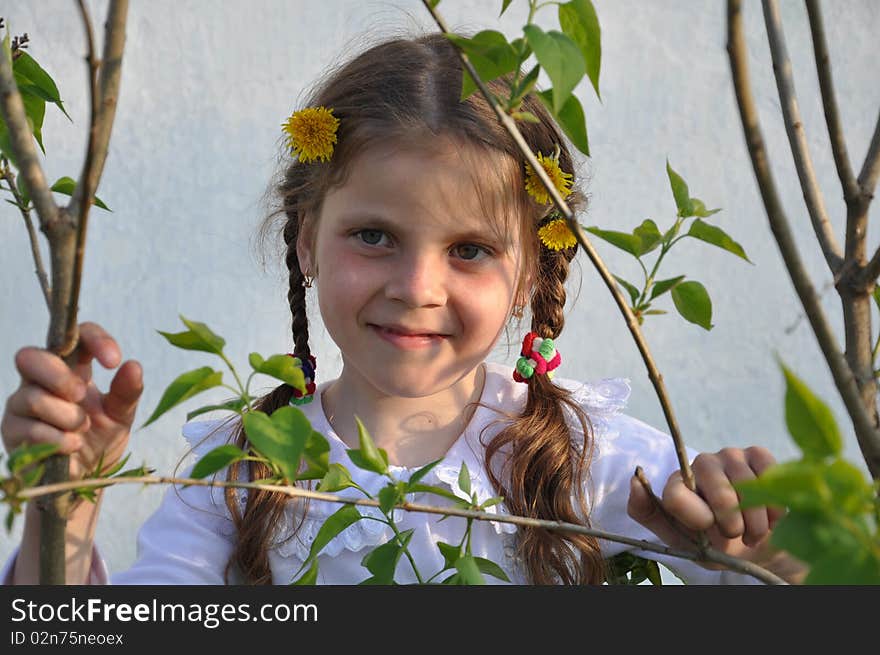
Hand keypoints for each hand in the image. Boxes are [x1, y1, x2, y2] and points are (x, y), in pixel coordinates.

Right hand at [1, 321, 143, 479]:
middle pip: (30, 356)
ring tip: (81, 431)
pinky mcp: (11, 431)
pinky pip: (28, 428)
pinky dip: (57, 439)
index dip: (93, 340)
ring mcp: (21, 405)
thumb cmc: (100, 439)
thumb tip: (133, 365)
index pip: (75, 337)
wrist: (85, 481)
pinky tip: (71, 446)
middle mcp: (41, 381)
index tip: (113, 361)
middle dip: (60, 377)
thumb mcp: (121, 416)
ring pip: (32, 397)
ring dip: (66, 416)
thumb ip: (127, 392)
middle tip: (82, 396)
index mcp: (72, 369)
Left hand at [626, 446, 792, 573]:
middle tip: (734, 535)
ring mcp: (730, 455)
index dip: (697, 519)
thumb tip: (633, 479)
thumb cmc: (710, 542)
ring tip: (752, 532)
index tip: (708, 530)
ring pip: (747, 486)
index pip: (677, 494)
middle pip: (716, 489)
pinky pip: (768, 474)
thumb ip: (647, 512)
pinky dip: (773, 505)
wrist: (750, 546)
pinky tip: (769, 517)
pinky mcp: (757, 455)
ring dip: (755, 520)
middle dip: (730, 522)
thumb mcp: (676, 537)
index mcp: (677, 482)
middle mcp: (700, 462)